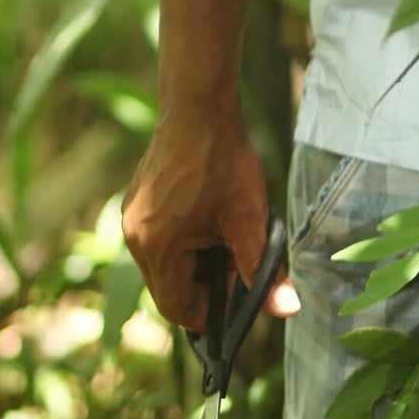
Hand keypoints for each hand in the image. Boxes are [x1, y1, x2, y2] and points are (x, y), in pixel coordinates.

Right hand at [123, 110, 299, 330]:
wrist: (198, 105)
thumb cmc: (223, 159)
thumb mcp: (249, 217)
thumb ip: (262, 268)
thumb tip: (287, 310)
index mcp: (158, 248)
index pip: (177, 308)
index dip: (209, 313)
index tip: (236, 297)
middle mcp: (135, 239)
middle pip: (168, 288)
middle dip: (203, 285)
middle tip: (235, 264)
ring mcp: (131, 217)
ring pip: (162, 263)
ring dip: (192, 262)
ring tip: (224, 237)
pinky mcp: (135, 201)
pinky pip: (156, 238)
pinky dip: (180, 241)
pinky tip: (206, 219)